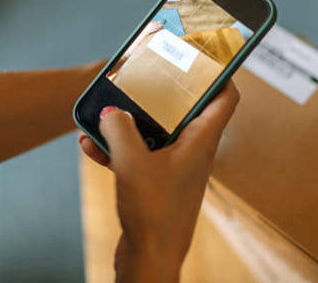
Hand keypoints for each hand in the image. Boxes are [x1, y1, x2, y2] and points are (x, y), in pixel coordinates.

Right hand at [79, 82, 238, 281]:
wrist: (149, 260)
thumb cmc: (154, 214)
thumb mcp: (132, 162)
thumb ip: (120, 129)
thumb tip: (112, 111)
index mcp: (202, 141)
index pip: (226, 98)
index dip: (220, 74)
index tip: (204, 56)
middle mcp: (194, 151)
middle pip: (187, 110)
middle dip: (165, 93)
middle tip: (147, 76)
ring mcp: (176, 168)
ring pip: (157, 133)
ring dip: (133, 123)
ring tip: (106, 112)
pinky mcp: (158, 184)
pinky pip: (140, 156)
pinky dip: (120, 148)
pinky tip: (91, 145)